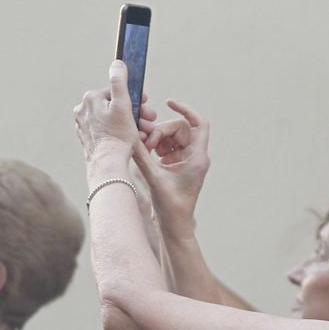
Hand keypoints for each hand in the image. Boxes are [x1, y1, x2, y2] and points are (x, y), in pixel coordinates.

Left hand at [75, 60, 156, 169]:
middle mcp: (83, 111)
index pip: (117, 92)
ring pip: (113, 119)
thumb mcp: (123, 105)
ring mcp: (84, 126)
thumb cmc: (118, 136)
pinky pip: (108, 131)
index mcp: (90, 99)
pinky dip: (121, 133)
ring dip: (132, 124)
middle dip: (135, 113)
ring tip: (145, 133)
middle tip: (150, 121)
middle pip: (115, 107)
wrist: (108, 164)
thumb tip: (117, 63)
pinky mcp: (88, 138)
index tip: (146, 105)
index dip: (134, 98)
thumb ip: (119, 82)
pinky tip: (133, 140)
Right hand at [132, 99, 211, 227]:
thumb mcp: (153, 177)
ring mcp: (186, 161)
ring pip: (171, 137)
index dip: (185, 109)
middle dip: (160, 131)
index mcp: (197, 157)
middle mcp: (194, 156)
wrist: (174, 226)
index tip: (169, 102)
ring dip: (156, 138)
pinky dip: (155, 146)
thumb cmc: (170, 207)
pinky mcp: (176, 166)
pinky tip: (144, 153)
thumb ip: (142, 156)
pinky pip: (166, 147)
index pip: (198, 123)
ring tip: (143, 148)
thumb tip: (130, 137)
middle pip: (179, 129)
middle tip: (145, 141)